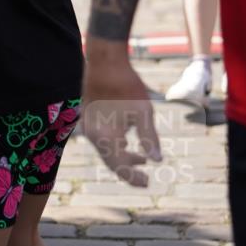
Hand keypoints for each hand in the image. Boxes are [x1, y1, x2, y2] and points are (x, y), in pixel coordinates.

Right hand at [82, 54, 160, 186]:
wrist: (105, 63)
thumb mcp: (144, 112)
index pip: (119, 166)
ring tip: (142, 160)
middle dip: (129, 170)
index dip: (133, 178)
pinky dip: (115, 145)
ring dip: (122, 156)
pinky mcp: (89, 119)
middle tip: (146, 176)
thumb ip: (149, 137)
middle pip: (110, 161)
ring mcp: (89, 127)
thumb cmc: (127, 85)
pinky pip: (102, 140)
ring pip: (106, 151)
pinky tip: (128, 142)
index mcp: (106, 136)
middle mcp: (93, 135)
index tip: (148, 183)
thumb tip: (156, 160)